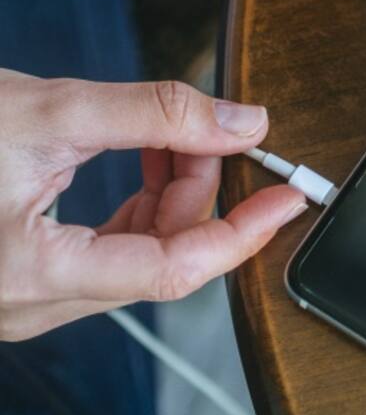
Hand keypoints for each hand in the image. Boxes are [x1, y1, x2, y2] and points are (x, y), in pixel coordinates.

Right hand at [0, 70, 306, 340]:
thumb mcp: (45, 110)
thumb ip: (152, 114)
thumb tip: (240, 123)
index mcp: (37, 276)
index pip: (175, 270)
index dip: (242, 231)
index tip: (287, 199)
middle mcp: (34, 304)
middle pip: (163, 258)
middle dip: (203, 192)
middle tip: (221, 135)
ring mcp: (30, 297)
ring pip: (139, 255)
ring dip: (172, 195)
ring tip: (181, 137)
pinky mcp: (29, 277)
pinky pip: (108, 252)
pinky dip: (139, 206)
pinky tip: (152, 159)